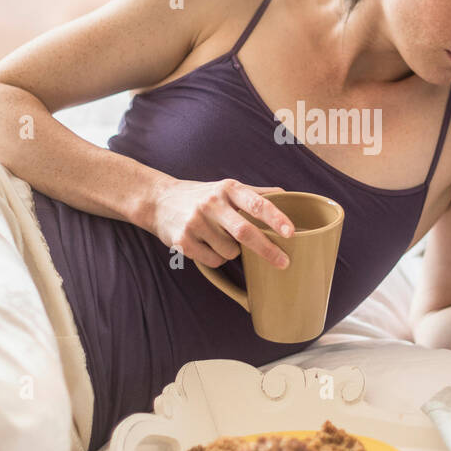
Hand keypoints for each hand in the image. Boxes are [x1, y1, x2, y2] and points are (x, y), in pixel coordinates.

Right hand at [149, 177, 295, 269]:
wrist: (159, 200)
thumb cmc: (203, 196)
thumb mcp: (227, 188)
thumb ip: (257, 193)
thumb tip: (288, 195)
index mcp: (228, 189)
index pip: (256, 203)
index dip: (276, 218)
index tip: (291, 232)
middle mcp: (211, 203)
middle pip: (245, 232)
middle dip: (267, 250)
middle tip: (284, 262)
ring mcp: (195, 223)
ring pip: (230, 252)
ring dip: (234, 253)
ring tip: (221, 239)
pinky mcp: (183, 241)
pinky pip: (213, 261)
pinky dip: (217, 258)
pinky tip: (207, 245)